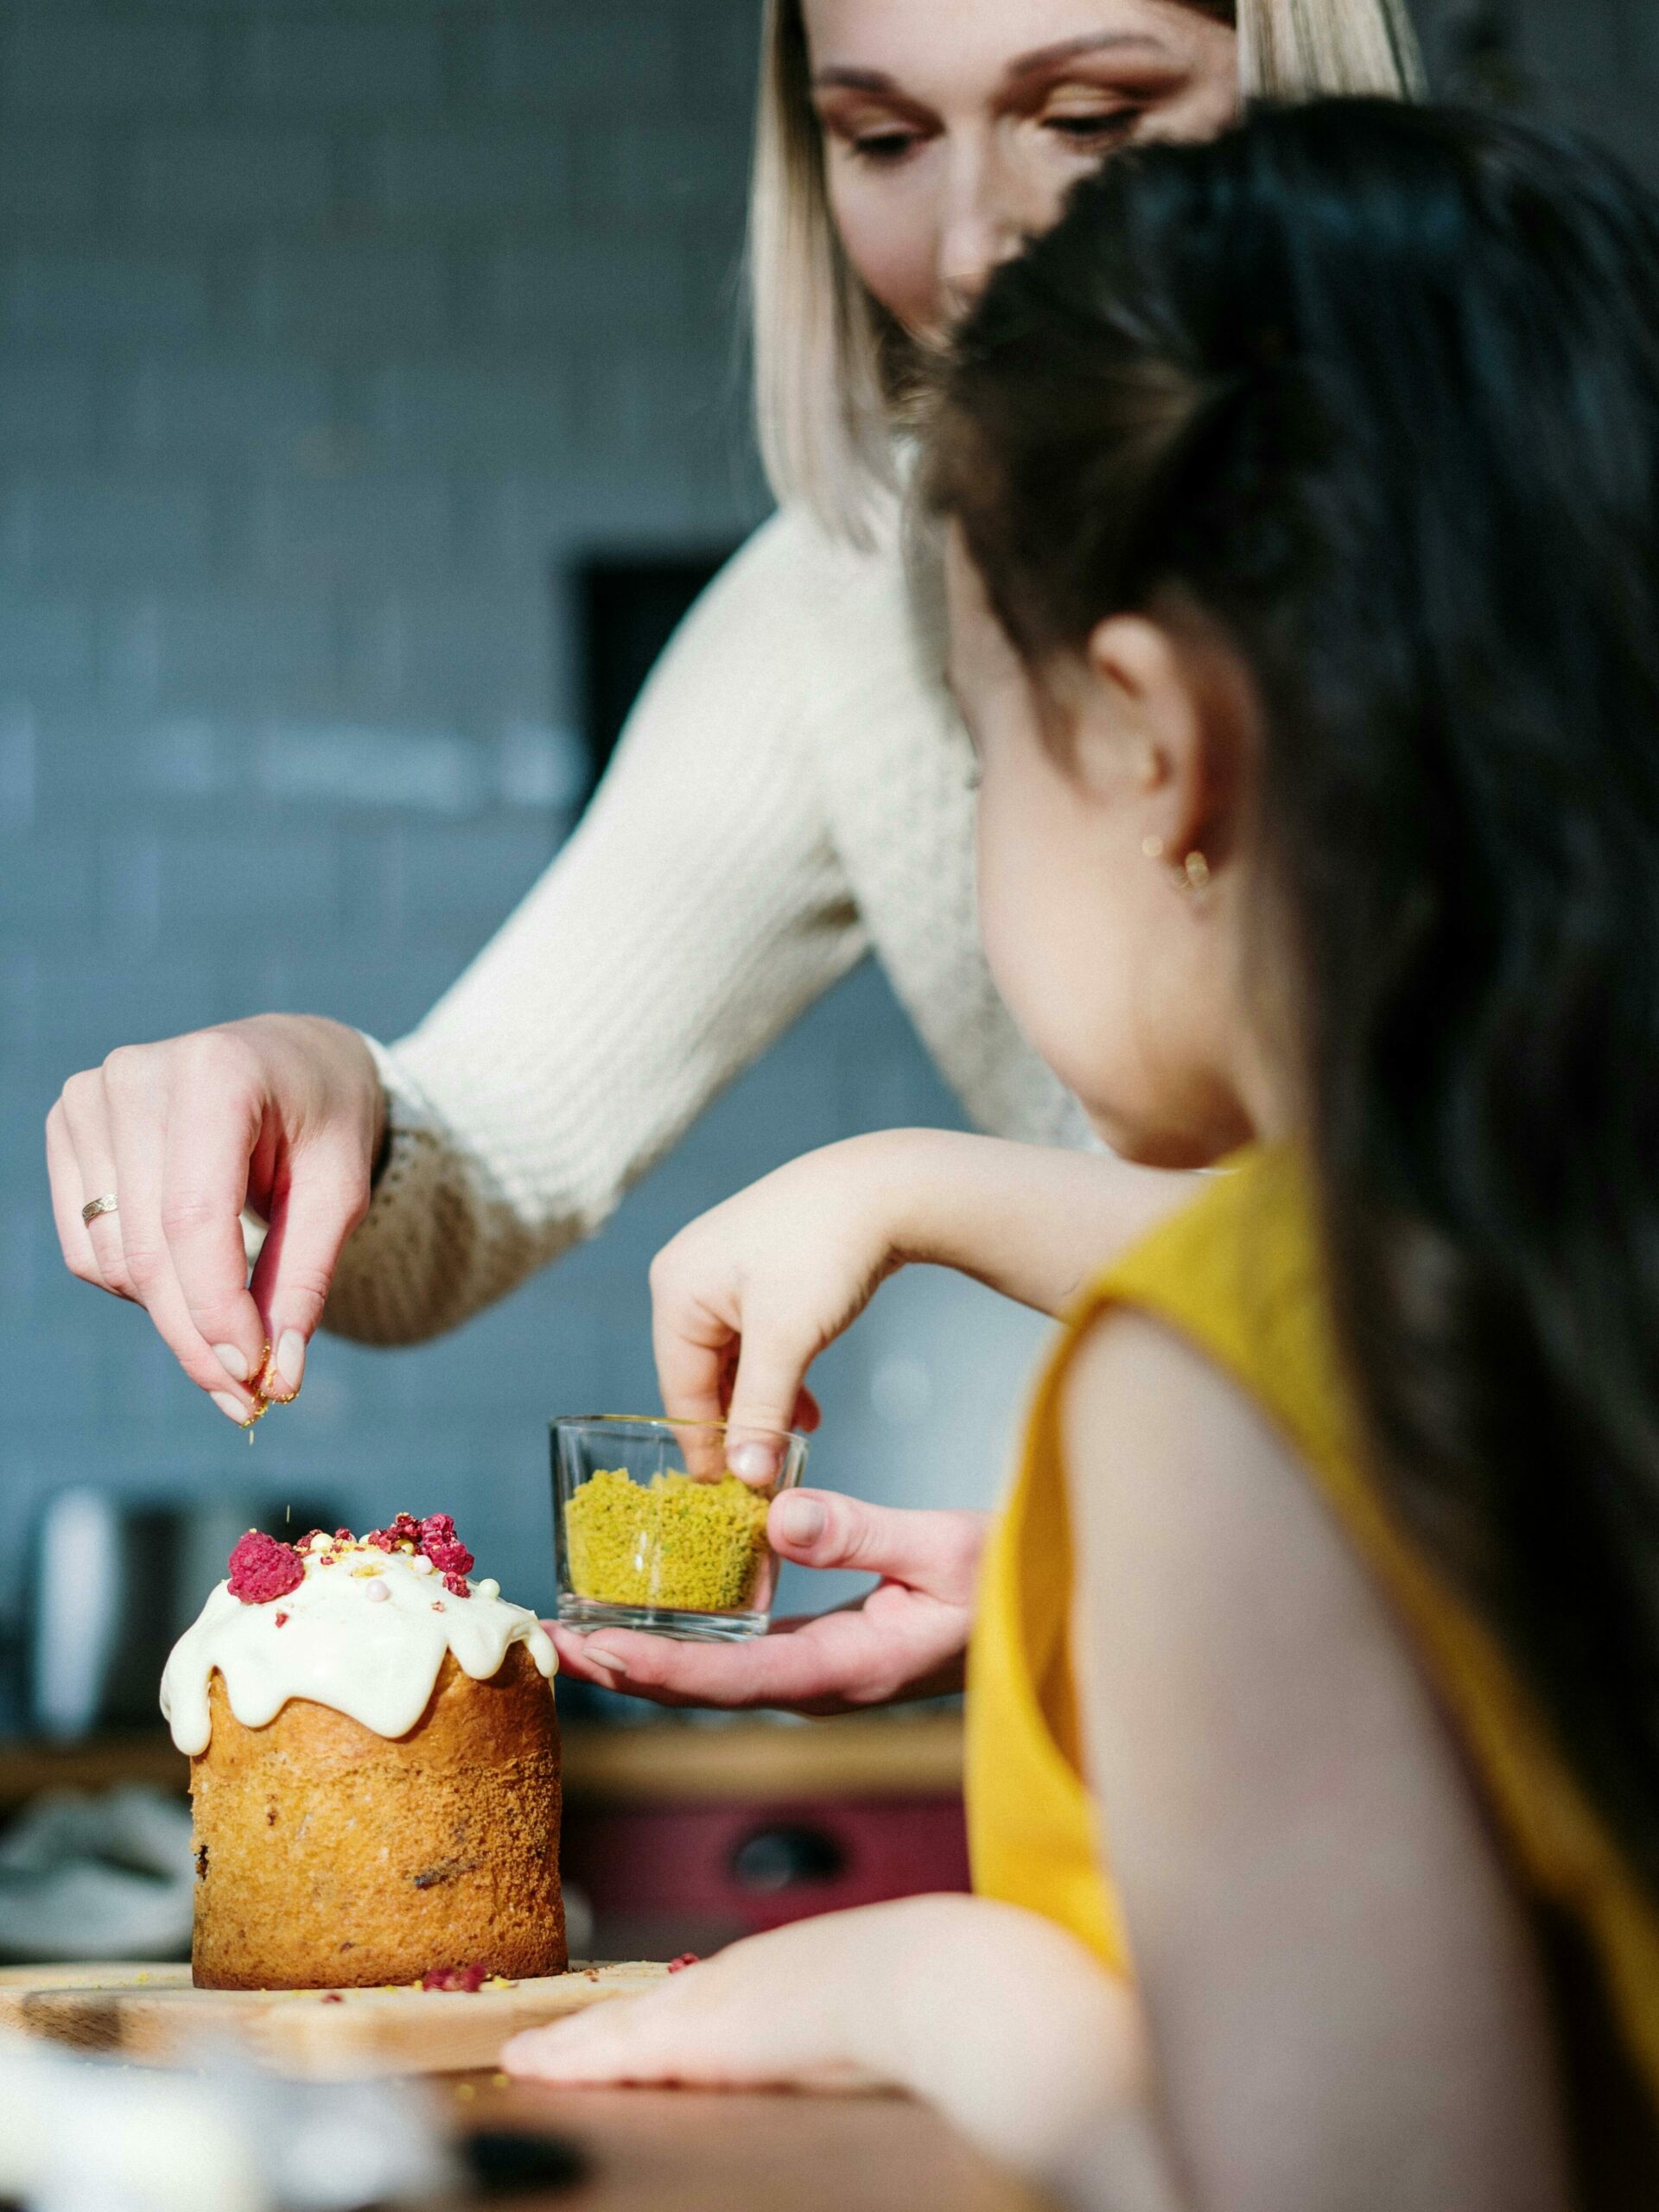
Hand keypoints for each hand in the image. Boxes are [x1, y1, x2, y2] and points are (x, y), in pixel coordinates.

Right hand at [45, 1014, 384, 1421]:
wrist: (293, 1063)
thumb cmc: (325, 1121)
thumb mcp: (341, 1192)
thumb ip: (304, 1279)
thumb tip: (275, 1376)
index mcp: (215, 1072)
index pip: (193, 1218)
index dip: (216, 1309)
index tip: (251, 1379)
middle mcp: (136, 1076)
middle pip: (150, 1250)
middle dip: (198, 1336)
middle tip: (247, 1396)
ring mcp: (90, 1099)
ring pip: (114, 1261)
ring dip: (172, 1314)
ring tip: (236, 1314)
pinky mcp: (68, 1129)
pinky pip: (88, 1249)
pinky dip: (140, 1283)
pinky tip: (191, 1267)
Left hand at [502, 1895, 1148, 2176]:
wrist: (940, 1980)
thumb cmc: (940, 1995)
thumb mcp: (892, 2003)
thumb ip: (862, 2019)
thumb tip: (877, 2043)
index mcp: (787, 1970)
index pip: (706, 1994)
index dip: (660, 2012)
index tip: (623, 2023)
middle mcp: (741, 1976)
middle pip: (654, 2003)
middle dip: (601, 2024)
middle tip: (548, 2039)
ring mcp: (715, 2002)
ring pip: (625, 2023)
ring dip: (575, 2042)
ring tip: (531, 2054)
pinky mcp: (696, 2038)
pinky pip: (616, 2049)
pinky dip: (570, 2057)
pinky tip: (531, 2064)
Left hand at [550, 1490, 984, 1713]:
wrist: (1047, 1625)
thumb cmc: (1008, 1586)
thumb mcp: (946, 1547)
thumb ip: (863, 1532)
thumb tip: (777, 1516)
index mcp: (848, 1669)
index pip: (733, 1677)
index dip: (658, 1668)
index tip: (595, 1651)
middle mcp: (823, 1686)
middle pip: (704, 1688)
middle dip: (626, 1668)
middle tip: (552, 1642)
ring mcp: (821, 1676)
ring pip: (714, 1676)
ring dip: (644, 1658)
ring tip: (577, 1633)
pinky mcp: (823, 1656)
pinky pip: (736, 1656)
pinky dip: (683, 1641)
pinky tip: (652, 1616)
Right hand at [648, 1136, 917, 1485]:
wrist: (887, 1187)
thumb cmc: (826, 1252)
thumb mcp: (788, 1341)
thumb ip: (760, 1412)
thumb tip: (746, 1477)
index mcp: (675, 1290)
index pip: (680, 1391)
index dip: (707, 1448)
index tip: (731, 1497)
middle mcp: (687, 1278)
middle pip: (703, 1378)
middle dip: (742, 1424)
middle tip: (771, 1471)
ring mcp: (723, 1273)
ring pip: (735, 1363)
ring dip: (765, 1403)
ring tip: (798, 1437)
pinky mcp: (760, 1272)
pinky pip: (756, 1341)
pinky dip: (779, 1374)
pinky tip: (807, 1406)